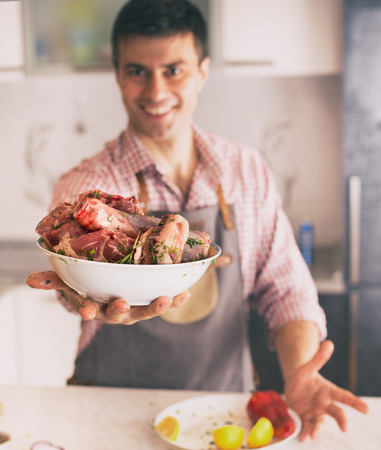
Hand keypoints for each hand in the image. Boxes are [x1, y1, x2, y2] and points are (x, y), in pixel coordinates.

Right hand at [26, 271, 190, 323]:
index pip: (91, 310)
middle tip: (124, 303)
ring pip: (146, 310)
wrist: (108, 287)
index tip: (87, 310)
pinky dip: (175, 298)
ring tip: (169, 298)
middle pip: (121, 314)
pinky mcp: (150, 301)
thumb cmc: (88, 286)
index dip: (89, 310)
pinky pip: (164, 301)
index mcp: (97, 305)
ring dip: (158, 306)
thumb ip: (54, 280)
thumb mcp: (70, 282)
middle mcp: (117, 310)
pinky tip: (186, 292)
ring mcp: (136, 307)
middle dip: (123, 309)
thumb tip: (30, 281)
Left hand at [284, 340, 368, 440]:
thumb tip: (329, 343)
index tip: (366, 409)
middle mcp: (324, 404)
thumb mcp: (308, 367)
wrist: (292, 386)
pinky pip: (307, 427)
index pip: (344, 396)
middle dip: (342, 420)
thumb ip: (319, 358)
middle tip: (345, 427)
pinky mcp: (305, 418)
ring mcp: (315, 412)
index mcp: (328, 391)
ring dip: (317, 429)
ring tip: (312, 434)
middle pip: (336, 412)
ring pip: (320, 423)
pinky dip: (306, 433)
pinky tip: (304, 437)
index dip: (355, 403)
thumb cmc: (303, 376)